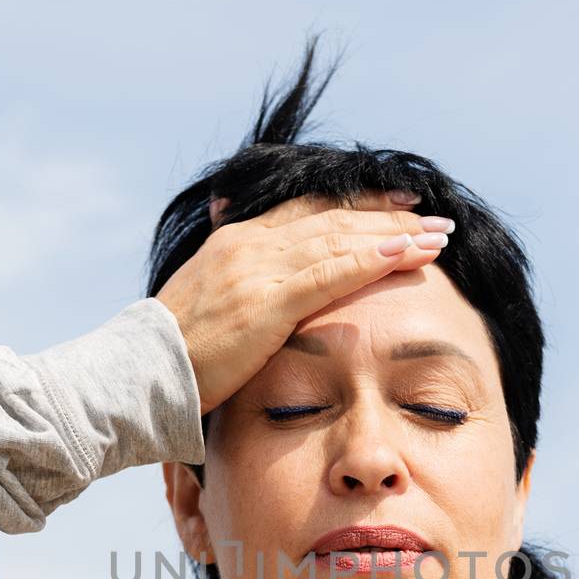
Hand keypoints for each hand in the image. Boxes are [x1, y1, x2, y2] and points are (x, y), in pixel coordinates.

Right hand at [153, 192, 451, 414]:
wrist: (138, 375)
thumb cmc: (173, 356)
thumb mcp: (207, 308)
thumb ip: (237, 288)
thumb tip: (258, 294)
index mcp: (235, 242)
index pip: (307, 211)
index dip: (356, 205)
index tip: (396, 203)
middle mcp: (249, 244)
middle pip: (332, 218)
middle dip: (387, 214)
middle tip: (433, 214)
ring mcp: (258, 268)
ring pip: (341, 238)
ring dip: (395, 233)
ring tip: (439, 234)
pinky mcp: (268, 300)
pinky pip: (333, 271)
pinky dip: (375, 258)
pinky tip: (409, 253)